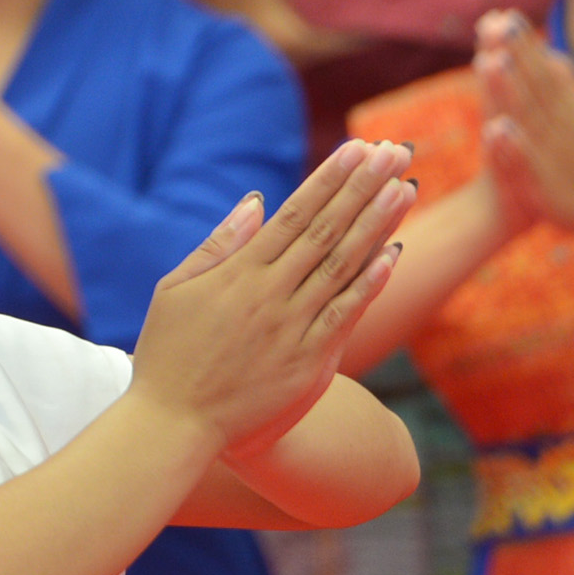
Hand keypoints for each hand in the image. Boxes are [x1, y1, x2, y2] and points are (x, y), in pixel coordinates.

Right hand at [131, 137, 417, 447]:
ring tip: (405, 190)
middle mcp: (271, 295)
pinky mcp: (307, 362)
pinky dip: (370, 284)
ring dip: (377, 225)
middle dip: (363, 189)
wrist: (174, 424)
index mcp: (239, 273)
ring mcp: (292, 328)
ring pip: (344, 266)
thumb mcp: (176, 290)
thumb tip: (256, 202)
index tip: (358, 150)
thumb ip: (218, 245)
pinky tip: (393, 254)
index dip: (330, 179)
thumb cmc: (168, 354)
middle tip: (394, 154)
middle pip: (328, 231)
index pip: (296, 214)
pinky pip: (345, 315)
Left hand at [473, 8, 573, 238]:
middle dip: (517, 54)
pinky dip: (512, 144)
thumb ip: (566, 86)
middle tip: (497, 23)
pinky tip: (495, 128)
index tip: (503, 15)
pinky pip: (525, 161)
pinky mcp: (544, 181)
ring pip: (528, 116)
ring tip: (491, 60)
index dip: (525, 44)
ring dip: (509, 89)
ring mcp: (552, 151)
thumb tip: (552, 55)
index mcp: (569, 106)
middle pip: (535, 83)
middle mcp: (562, 122)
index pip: (544, 69)